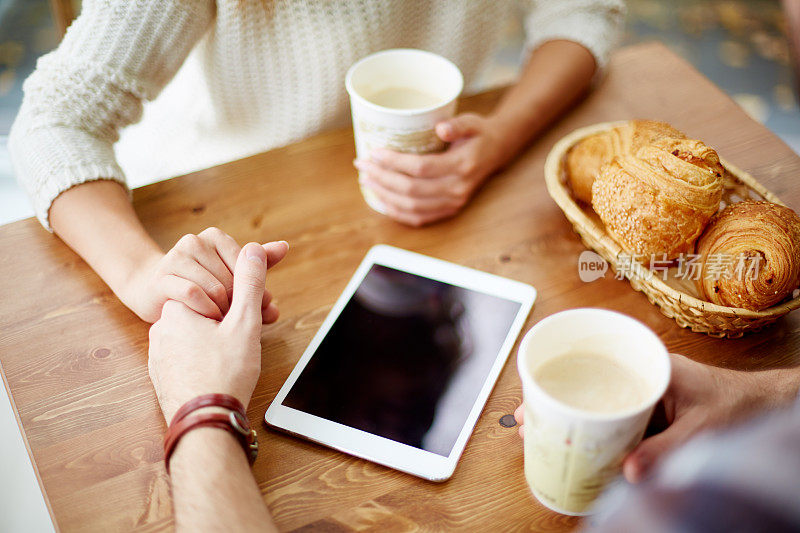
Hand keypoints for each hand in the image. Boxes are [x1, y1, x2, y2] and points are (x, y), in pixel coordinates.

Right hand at [121, 227, 284, 322]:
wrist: (155, 295)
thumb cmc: (201, 285)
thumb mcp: (233, 275)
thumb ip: (259, 263)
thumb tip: (285, 247)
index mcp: (215, 237)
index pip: (247, 266)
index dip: (255, 289)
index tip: (257, 307)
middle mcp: (194, 241)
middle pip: (233, 278)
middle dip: (240, 303)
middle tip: (240, 321)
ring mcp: (175, 257)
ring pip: (215, 287)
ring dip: (223, 309)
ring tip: (222, 321)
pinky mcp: (161, 277)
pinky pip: (193, 294)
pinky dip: (206, 310)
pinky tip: (206, 319)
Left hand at [147, 241, 287, 422]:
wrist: (203, 426)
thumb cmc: (224, 374)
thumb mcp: (245, 322)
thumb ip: (249, 282)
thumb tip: (255, 249)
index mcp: (177, 308)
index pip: (213, 286)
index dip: (240, 298)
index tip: (257, 315)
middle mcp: (162, 327)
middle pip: (206, 310)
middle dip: (233, 319)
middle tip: (254, 338)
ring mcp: (159, 354)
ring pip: (197, 335)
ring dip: (221, 340)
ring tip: (239, 360)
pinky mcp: (162, 375)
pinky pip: (188, 356)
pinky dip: (207, 359)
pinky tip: (222, 373)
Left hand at [353, 113, 507, 225]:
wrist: (495, 152)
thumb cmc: (479, 134)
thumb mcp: (472, 121)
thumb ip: (457, 124)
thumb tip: (440, 128)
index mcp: (462, 166)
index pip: (421, 168)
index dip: (394, 162)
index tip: (374, 152)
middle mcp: (457, 189)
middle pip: (411, 189)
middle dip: (382, 177)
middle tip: (363, 165)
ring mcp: (453, 203)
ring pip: (411, 206)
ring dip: (384, 195)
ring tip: (366, 180)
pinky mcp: (448, 210)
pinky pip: (418, 218)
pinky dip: (396, 211)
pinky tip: (380, 200)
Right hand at [514, 354, 799, 482]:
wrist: (766, 408)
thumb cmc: (739, 404)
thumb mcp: (700, 429)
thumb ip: (665, 449)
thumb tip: (628, 472)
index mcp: (648, 365)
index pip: (592, 358)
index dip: (557, 372)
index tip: (531, 391)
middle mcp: (639, 377)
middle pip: (586, 383)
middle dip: (554, 400)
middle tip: (526, 419)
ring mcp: (641, 396)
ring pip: (597, 404)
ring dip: (571, 418)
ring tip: (542, 433)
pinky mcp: (648, 416)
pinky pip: (613, 422)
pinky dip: (593, 433)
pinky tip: (578, 448)